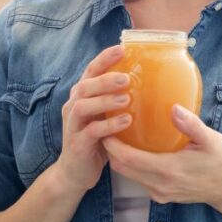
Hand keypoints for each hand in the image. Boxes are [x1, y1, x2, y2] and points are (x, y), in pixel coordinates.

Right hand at [52, 45, 133, 192]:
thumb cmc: (96, 140)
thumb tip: (149, 82)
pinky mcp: (77, 144)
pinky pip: (92, 131)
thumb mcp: (105, 115)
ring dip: (105, 100)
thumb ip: (116, 99)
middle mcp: (73, 106)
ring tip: (126, 99)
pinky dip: (108, 125)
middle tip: (126, 78)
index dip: (104, 58)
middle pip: (85, 85)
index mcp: (82, 96)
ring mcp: (73, 125)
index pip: (91, 71)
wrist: (74, 172)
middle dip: (105, 79)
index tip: (122, 49)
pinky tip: (125, 122)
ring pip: (83, 106)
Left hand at [103, 104, 221, 207]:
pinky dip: (131, 165)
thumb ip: (191, 125)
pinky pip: (138, 180)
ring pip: (128, 175)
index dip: (112, 144)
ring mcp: (159, 193)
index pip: (128, 159)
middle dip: (110, 149)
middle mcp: (160, 185)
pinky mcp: (161, 195)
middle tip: (106, 126)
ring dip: (119, 157)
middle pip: (121, 168)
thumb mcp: (211, 140)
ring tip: (117, 135)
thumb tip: (174, 107)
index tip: (105, 125)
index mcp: (169, 170)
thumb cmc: (221, 162)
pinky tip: (135, 149)